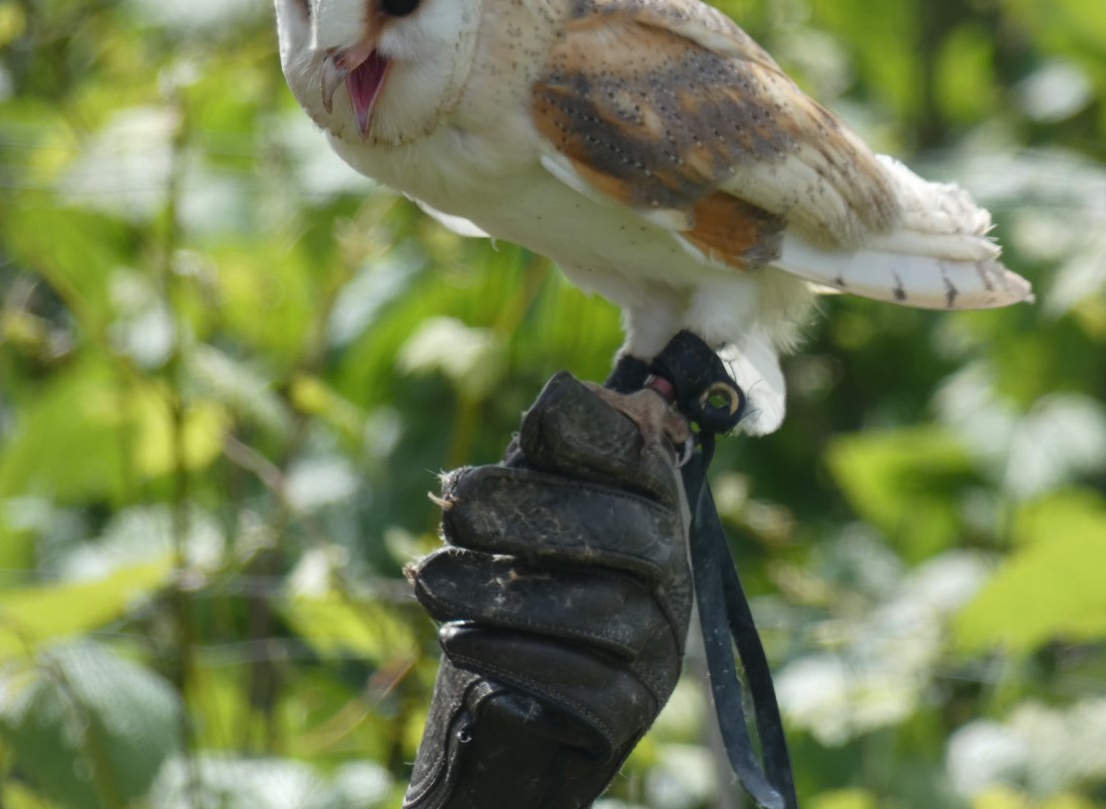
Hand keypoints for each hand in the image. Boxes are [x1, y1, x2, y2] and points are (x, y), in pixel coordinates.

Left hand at [403, 372, 692, 808]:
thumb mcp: (528, 513)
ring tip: (430, 577)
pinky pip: (585, 683)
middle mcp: (675, 575)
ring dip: (504, 590)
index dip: (599, 437)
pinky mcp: (633, 709)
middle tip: (451, 505)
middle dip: (533, 512)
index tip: (537, 421)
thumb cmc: (521, 589)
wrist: (516, 713)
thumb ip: (545, 460)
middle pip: (629, 534)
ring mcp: (661, 647)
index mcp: (653, 511)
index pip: (647, 463)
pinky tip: (457, 640)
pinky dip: (512, 655)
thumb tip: (563, 393)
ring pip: (603, 609)